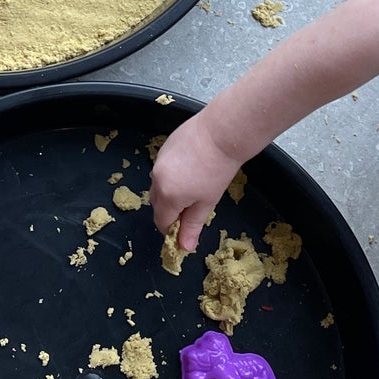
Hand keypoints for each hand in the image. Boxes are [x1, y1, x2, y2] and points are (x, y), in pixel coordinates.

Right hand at [150, 111, 241, 251]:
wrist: (221, 132)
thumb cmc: (218, 169)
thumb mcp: (207, 202)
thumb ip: (192, 226)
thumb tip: (184, 247)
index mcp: (167, 196)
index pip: (162, 222)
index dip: (173, 229)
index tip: (186, 229)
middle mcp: (156, 179)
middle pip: (157, 204)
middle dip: (171, 211)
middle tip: (193, 208)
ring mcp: (158, 161)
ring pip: (159, 185)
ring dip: (171, 192)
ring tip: (195, 185)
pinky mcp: (163, 147)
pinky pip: (162, 169)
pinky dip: (172, 174)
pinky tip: (191, 168)